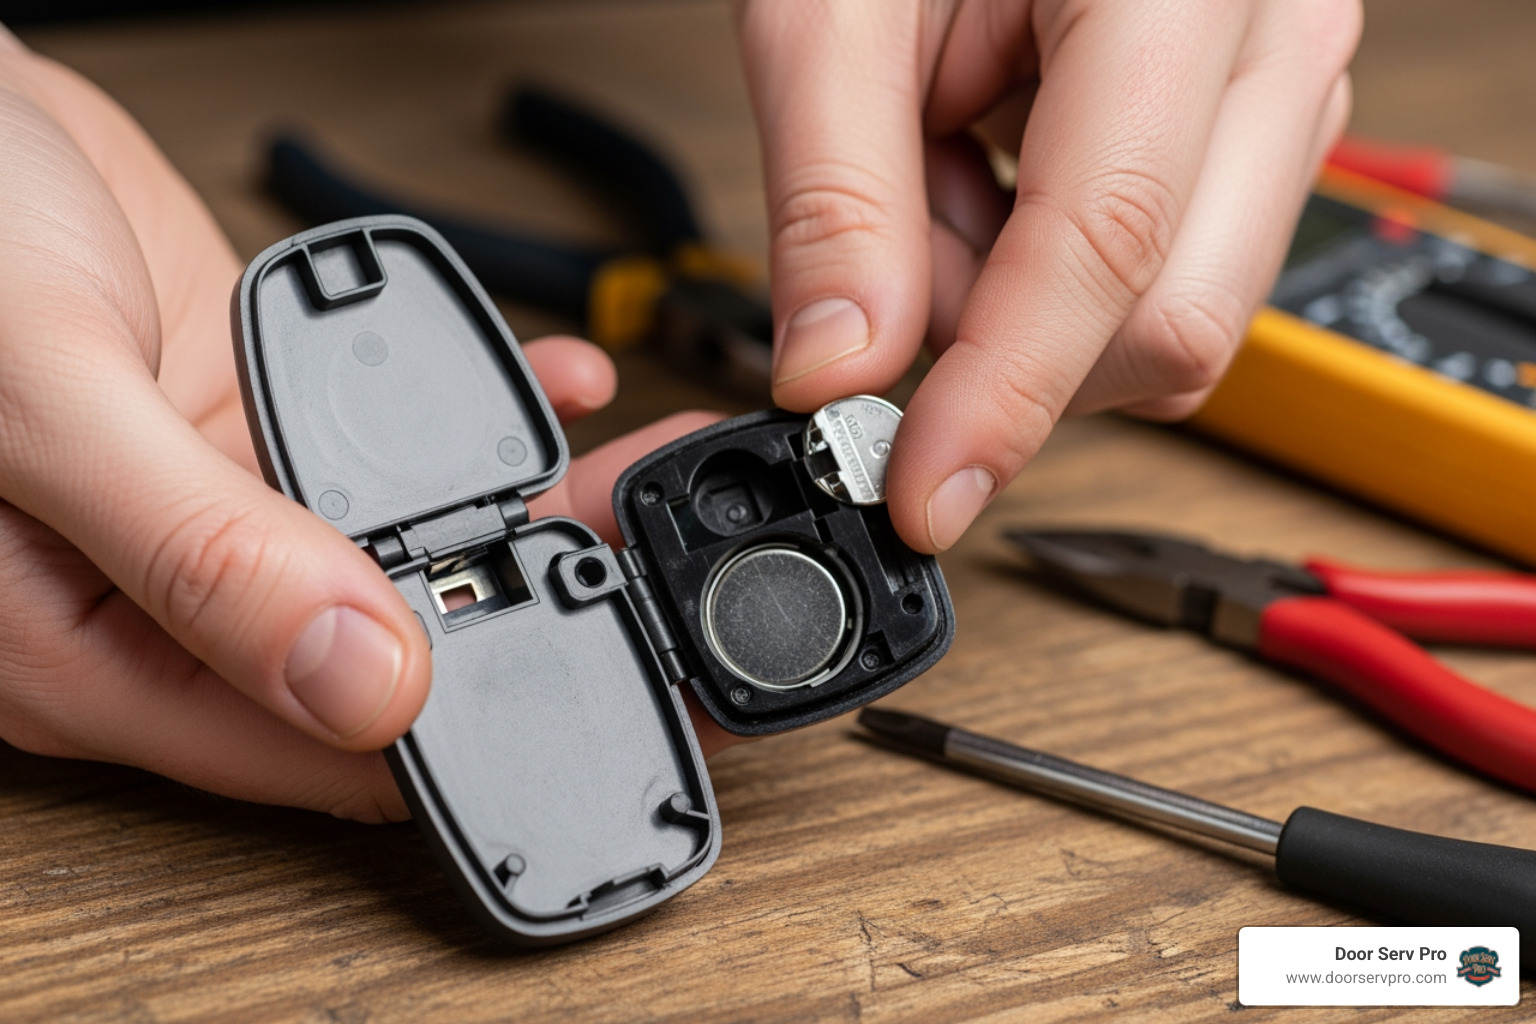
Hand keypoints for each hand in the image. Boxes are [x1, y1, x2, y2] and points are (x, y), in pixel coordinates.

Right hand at [0, 33, 727, 822]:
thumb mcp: (50, 405)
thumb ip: (201, 553)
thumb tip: (363, 681)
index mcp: (98, 654)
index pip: (322, 752)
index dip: (470, 738)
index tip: (590, 685)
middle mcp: (174, 602)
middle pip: (392, 654)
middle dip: (530, 618)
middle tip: (651, 585)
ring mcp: (232, 514)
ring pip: (414, 552)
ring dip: (530, 517)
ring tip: (634, 490)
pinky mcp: (263, 432)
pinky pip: (397, 452)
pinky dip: (478, 423)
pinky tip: (550, 392)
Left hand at [738, 0, 1360, 550]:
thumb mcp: (835, 6)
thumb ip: (837, 199)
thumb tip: (839, 373)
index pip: (1105, 251)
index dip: (1004, 397)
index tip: (923, 493)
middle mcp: (1273, 46)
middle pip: (1165, 321)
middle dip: (1003, 342)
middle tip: (894, 250)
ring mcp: (1282, 98)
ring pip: (1167, 318)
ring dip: (1018, 305)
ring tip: (943, 173)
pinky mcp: (1248, 140)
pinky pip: (1160, 279)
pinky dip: (1044, 277)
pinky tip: (994, 176)